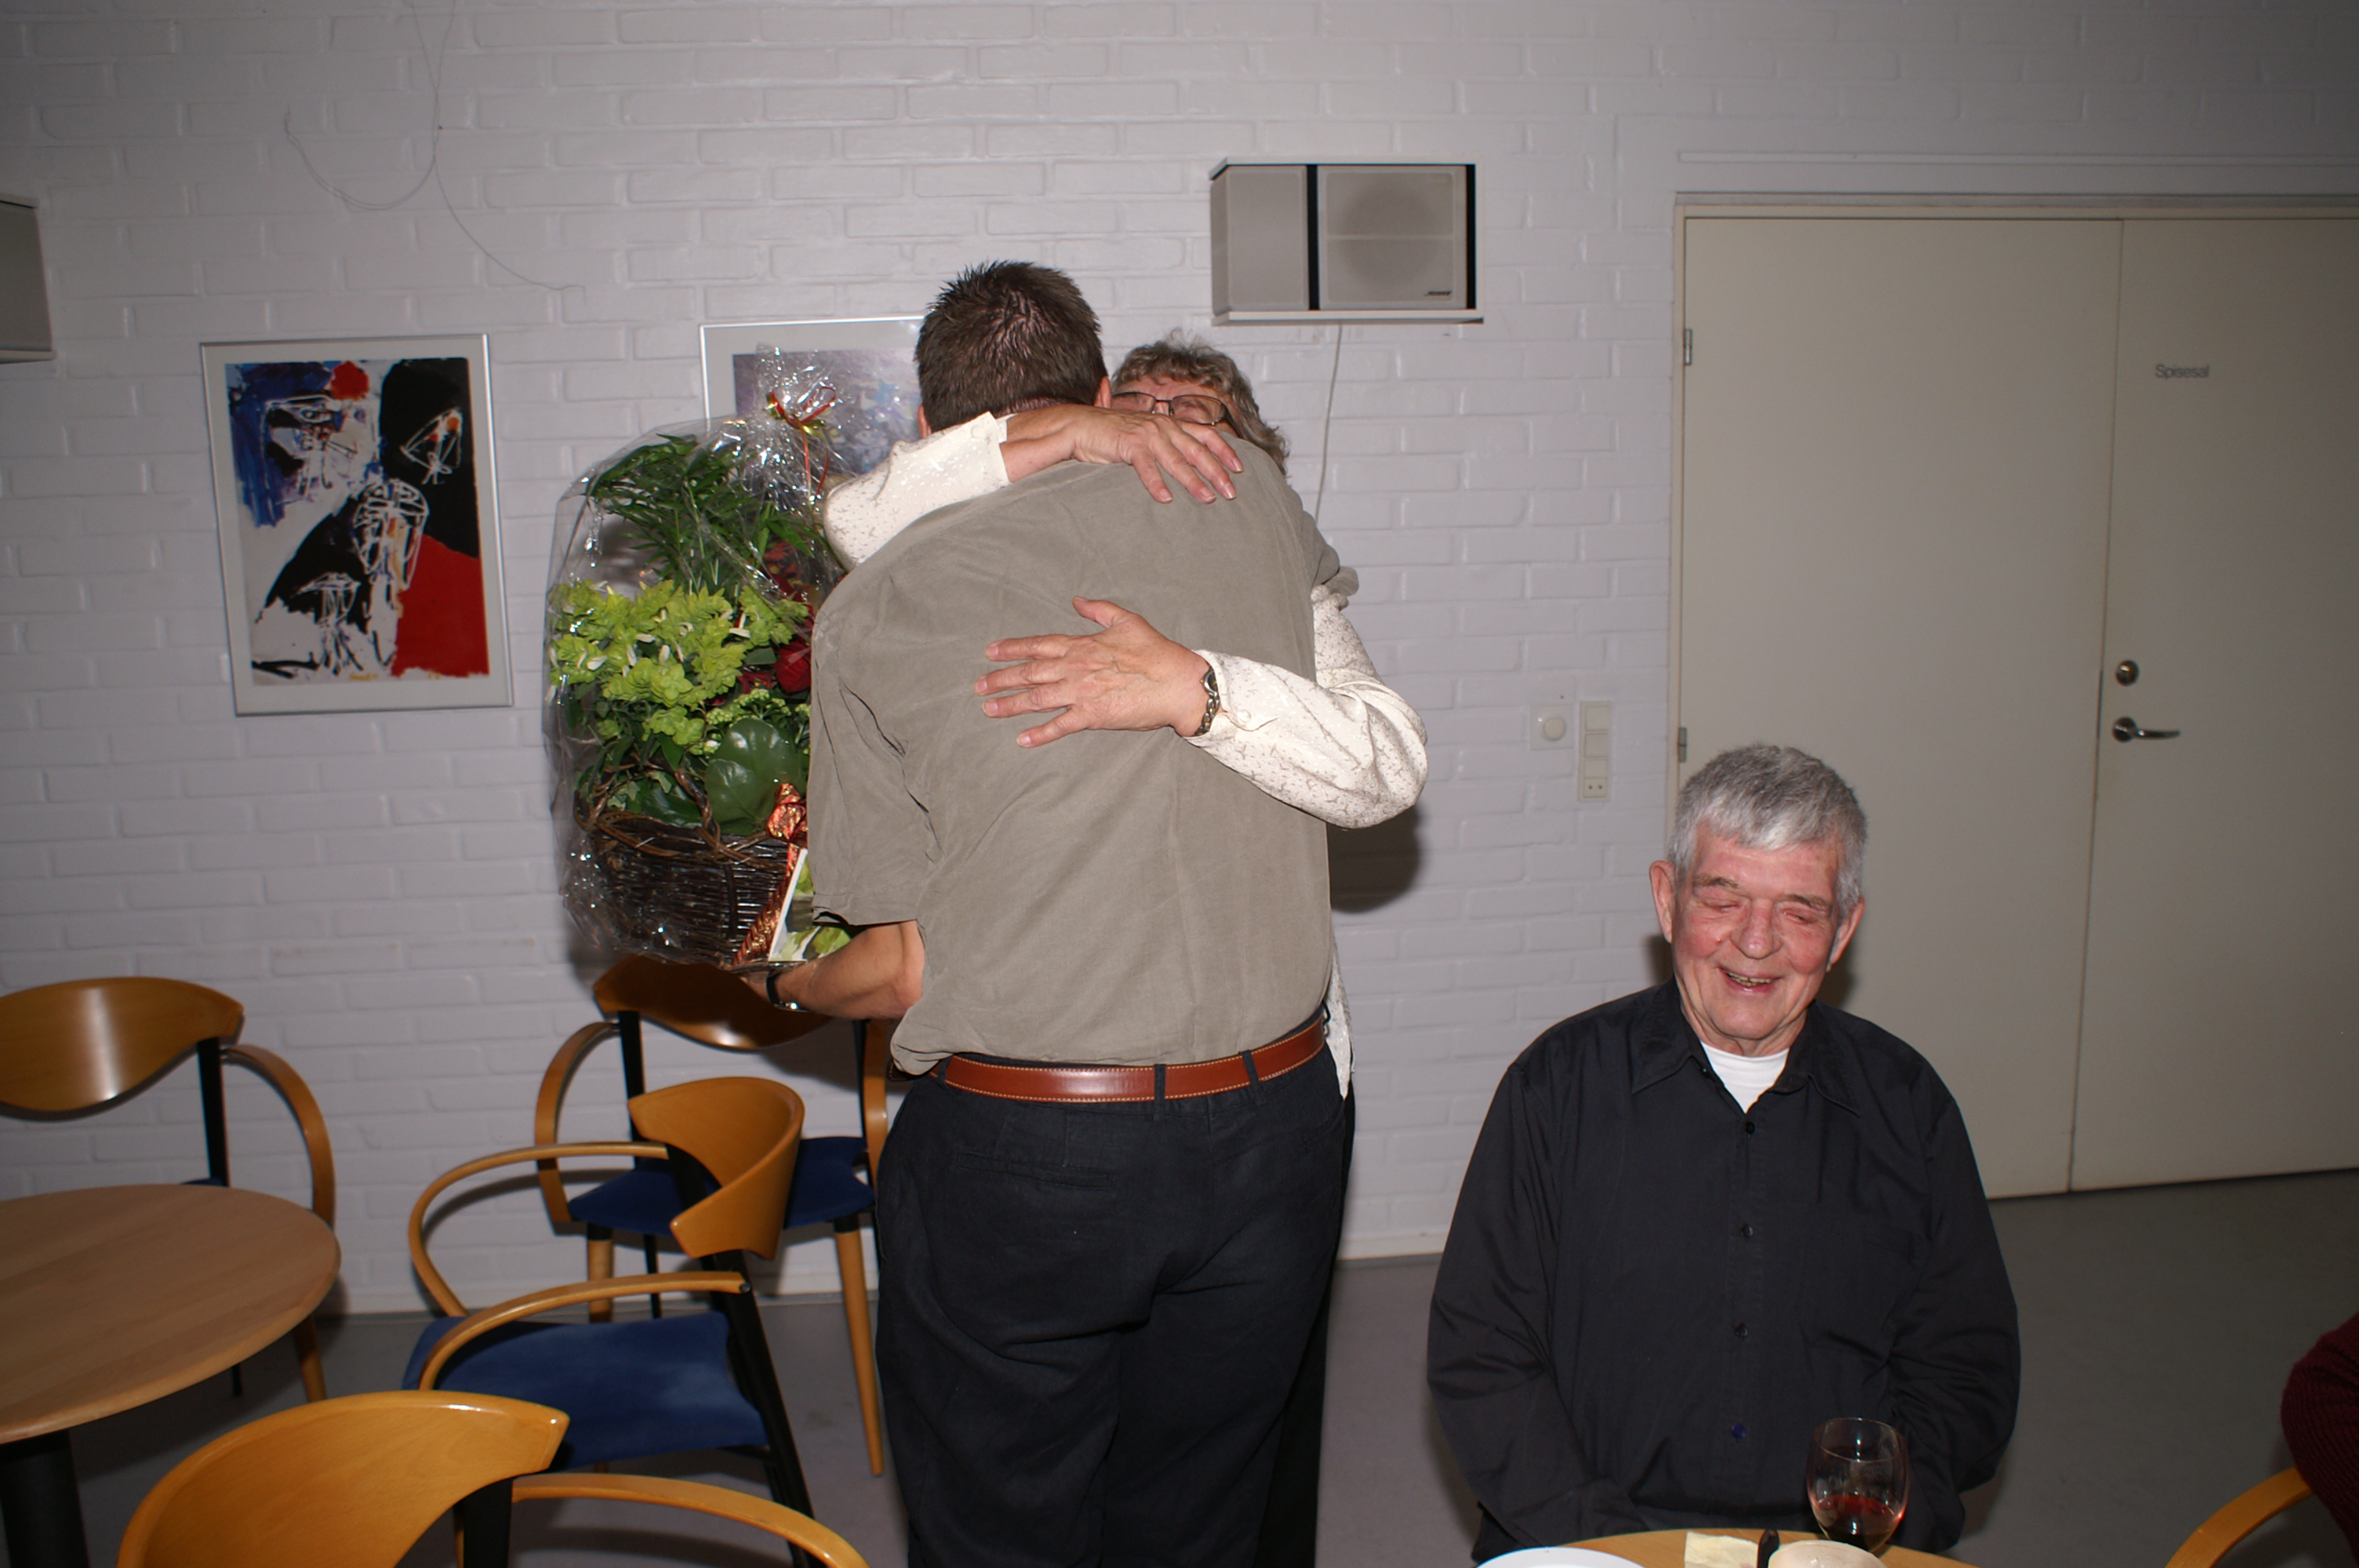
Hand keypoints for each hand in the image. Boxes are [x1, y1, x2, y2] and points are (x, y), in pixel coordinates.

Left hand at [978, 598, 1211, 746]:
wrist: (1178, 683)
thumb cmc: (1157, 652)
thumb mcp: (1127, 621)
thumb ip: (1098, 610)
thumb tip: (1076, 600)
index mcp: (1082, 645)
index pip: (1038, 645)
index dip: (1012, 649)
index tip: (990, 653)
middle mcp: (1076, 669)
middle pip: (1029, 673)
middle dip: (1000, 679)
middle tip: (979, 686)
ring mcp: (1082, 693)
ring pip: (1037, 699)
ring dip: (1010, 705)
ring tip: (989, 709)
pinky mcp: (1093, 716)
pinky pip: (1060, 726)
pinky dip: (1040, 734)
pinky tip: (1022, 740)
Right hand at [1001, 406, 1240, 502]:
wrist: (1080, 425)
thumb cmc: (1114, 435)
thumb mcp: (1146, 438)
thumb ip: (1166, 446)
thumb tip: (1186, 462)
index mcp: (1169, 423)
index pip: (1205, 434)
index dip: (1225, 450)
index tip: (1240, 468)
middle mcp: (1162, 425)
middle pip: (1197, 451)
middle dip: (1217, 472)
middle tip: (1231, 492)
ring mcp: (1146, 434)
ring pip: (1177, 460)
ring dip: (1193, 482)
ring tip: (1207, 499)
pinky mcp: (1128, 444)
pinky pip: (1146, 466)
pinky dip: (1157, 483)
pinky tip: (1166, 499)